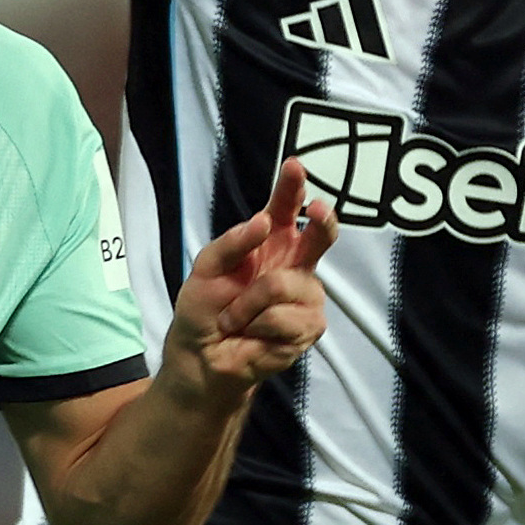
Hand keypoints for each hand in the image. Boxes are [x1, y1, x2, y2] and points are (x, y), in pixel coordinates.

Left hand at [167, 156, 335, 394]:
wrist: (202, 358)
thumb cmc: (204, 311)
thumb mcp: (205, 269)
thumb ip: (231, 243)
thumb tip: (264, 222)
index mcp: (270, 244)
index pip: (286, 209)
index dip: (292, 188)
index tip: (294, 166)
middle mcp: (294, 265)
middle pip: (320, 235)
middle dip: (322, 221)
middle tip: (317, 211)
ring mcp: (306, 296)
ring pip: (286, 285)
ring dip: (250, 305)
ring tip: (237, 319)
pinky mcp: (309, 326)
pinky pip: (287, 317)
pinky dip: (259, 326)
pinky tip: (253, 335)